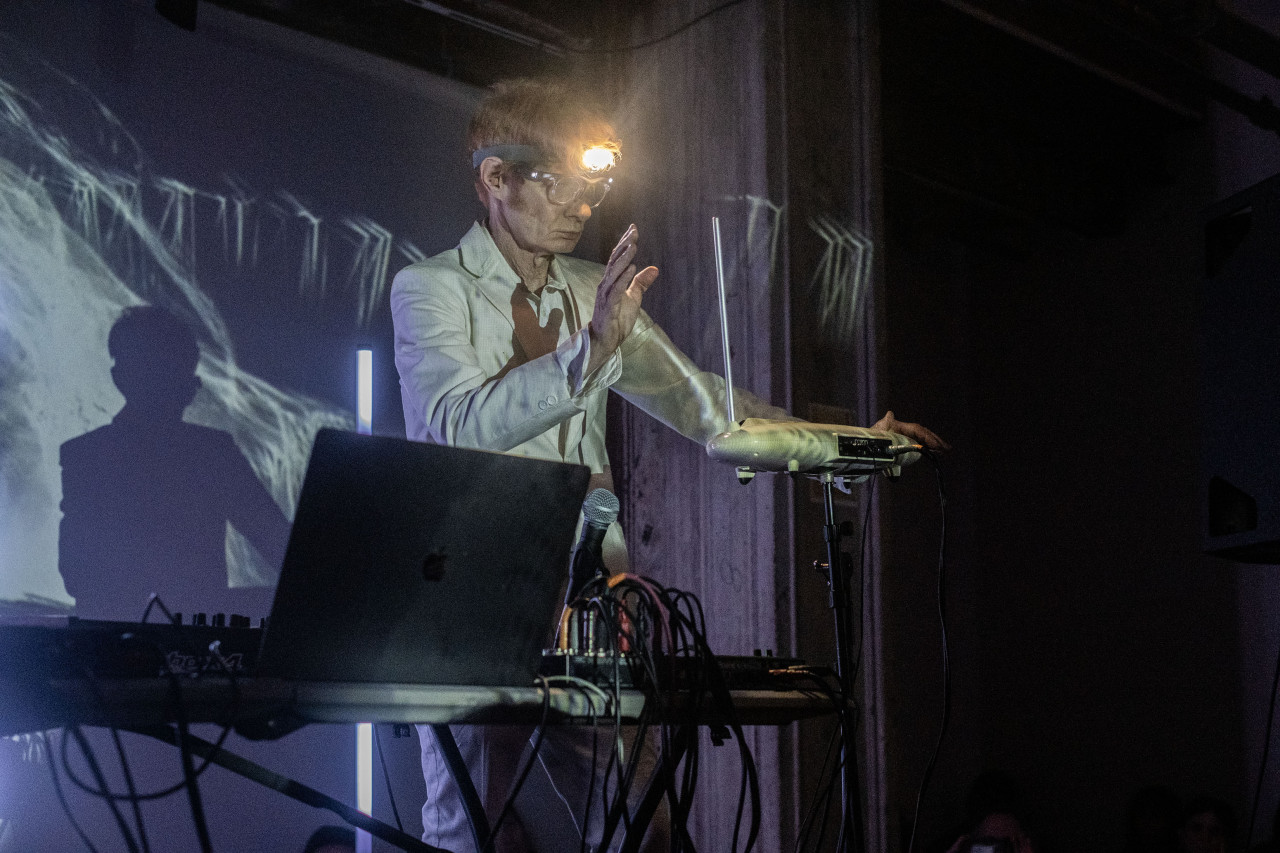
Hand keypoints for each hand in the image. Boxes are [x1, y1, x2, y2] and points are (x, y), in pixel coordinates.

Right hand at [587, 224, 658, 373]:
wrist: (605, 339)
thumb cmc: (617, 318)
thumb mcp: (634, 298)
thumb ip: (641, 283)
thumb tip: (655, 268)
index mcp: (612, 280)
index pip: (618, 257)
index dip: (625, 242)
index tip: (633, 228)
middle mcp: (606, 283)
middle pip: (615, 260)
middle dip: (624, 244)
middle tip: (633, 231)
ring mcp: (606, 294)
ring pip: (614, 272)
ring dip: (624, 258)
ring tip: (633, 245)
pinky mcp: (608, 306)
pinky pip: (616, 289)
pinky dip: (624, 278)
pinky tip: (632, 268)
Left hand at [871, 410, 949, 451]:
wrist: (865, 444)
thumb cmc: (871, 437)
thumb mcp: (878, 430)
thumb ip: (885, 423)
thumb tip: (890, 413)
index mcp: (899, 426)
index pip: (917, 430)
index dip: (927, 437)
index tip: (936, 446)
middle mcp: (904, 430)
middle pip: (923, 433)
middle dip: (935, 440)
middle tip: (947, 448)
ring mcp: (904, 436)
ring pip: (922, 439)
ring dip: (934, 444)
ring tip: (944, 451)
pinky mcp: (904, 444)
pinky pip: (918, 445)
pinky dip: (927, 448)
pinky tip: (934, 452)